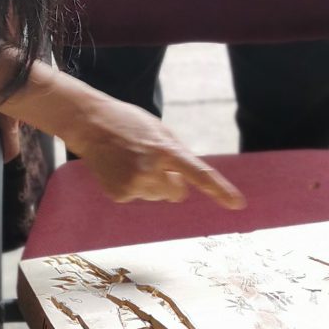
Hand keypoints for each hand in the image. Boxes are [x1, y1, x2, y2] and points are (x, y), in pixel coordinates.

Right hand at [61, 95, 244, 210]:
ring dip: (148, 183)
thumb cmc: (129, 124)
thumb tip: (186, 185)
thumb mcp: (160, 131)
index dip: (220, 190)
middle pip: (176, 193)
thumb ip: (177, 155)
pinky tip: (118, 169)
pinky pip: (137, 197)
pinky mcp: (119, 194)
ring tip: (129, 161)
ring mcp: (134, 184)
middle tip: (148, 160)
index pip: (200, 173)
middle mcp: (152, 169)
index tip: (238, 204)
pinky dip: (131, 187)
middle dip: (169, 181)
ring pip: (156, 196)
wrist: (90, 125)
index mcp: (166, 150)